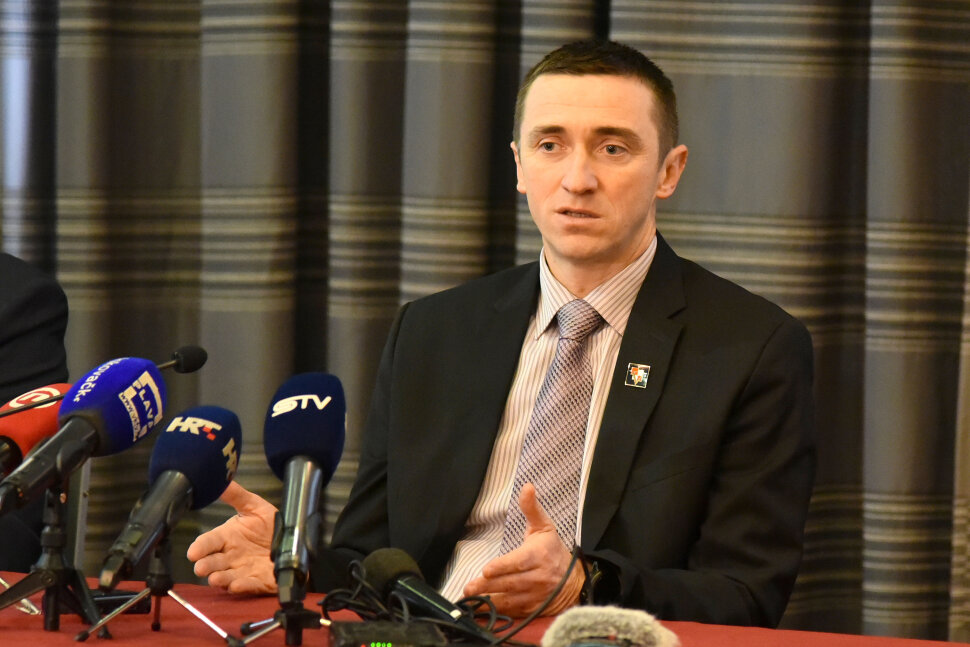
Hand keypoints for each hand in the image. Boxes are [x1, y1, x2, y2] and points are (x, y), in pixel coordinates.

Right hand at [186, 480, 277, 594]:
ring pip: (226, 577)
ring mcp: (242, 570)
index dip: (200, 547)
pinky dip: (242, 586)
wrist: (291, 541)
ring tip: (215, 579)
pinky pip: (248, 585)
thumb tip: (220, 480)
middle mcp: (231, 556)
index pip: (208, 542)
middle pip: (213, 562)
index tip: (193, 552)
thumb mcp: (255, 507)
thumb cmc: (269, 524)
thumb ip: (237, 496)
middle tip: (201, 567)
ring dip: (220, 579)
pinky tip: (237, 584)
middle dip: (205, 565)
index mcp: (227, 537)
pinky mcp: (257, 581)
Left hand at [462, 484, 583, 616]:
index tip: (487, 570)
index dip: (502, 567)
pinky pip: (513, 612)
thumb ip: (531, 509)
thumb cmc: (553, 551)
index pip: (518, 562)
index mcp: (538, 556)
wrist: (574, 582)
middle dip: (488, 586)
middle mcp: (537, 578)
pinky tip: (481, 611)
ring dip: (488, 601)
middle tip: (469, 588)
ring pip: (509, 600)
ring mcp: (534, 595)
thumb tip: (527, 486)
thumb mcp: (544, 527)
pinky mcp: (532, 608)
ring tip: (471, 599)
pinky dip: (497, 612)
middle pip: (509, 583)